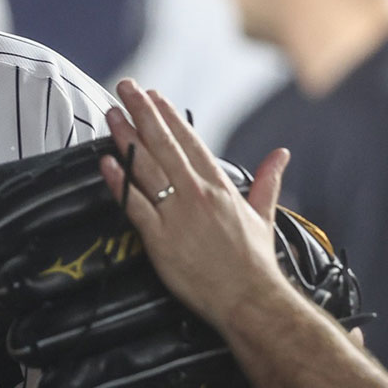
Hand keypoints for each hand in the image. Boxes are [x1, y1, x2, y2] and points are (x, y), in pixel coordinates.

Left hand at [96, 78, 293, 327]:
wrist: (249, 300)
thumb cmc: (255, 263)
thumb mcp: (264, 216)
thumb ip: (268, 181)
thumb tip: (281, 154)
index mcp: (220, 187)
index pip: (190, 141)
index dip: (168, 116)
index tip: (153, 95)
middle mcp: (197, 194)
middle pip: (164, 144)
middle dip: (142, 112)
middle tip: (125, 87)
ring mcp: (178, 214)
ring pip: (147, 167)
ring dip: (126, 137)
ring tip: (111, 113)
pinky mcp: (160, 238)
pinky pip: (135, 204)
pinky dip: (120, 182)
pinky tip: (106, 162)